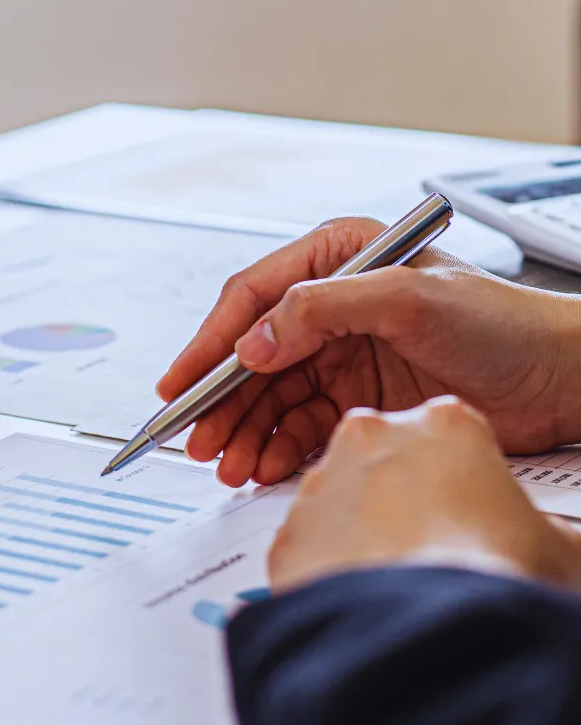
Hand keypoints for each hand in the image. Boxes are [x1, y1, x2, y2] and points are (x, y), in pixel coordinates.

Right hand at [159, 217, 580, 486]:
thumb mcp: (408, 298)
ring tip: (228, 463)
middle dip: (222, 400)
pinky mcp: (357, 396)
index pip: (253, 299)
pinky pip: (300, 424)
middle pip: (253, 354)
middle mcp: (331, 305)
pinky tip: (265, 465)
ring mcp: (342, 353)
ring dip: (245, 430)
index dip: (210, 343)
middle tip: (198, 439)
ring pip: (271, 395)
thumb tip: (254, 342)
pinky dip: (278, 447)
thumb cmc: (501, 323)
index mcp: (336, 259)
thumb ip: (321, 309)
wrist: (560, 380)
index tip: (181, 384)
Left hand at [268, 397, 580, 592]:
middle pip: (382, 459)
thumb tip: (554, 542)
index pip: (447, 435)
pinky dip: (327, 572)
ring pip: (338, 502)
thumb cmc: (496, 579)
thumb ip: (547, 527)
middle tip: (430, 546)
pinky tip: (359, 601)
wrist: (432, 638)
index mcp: (444, 423)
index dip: (460, 477)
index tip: (468, 507)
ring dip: (360, 532)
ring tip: (396, 581)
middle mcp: (370, 437)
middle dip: (399, 496)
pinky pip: (307, 549)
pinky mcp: (287, 533)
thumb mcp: (559, 546)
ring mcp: (322, 483)